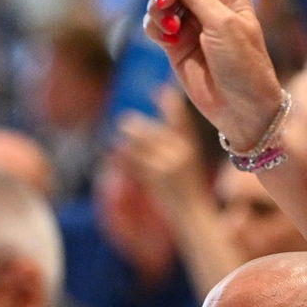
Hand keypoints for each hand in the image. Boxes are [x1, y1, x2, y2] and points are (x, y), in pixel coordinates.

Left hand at [116, 88, 209, 211]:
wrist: (194, 216)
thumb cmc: (190, 188)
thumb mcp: (188, 162)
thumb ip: (175, 143)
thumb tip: (151, 128)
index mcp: (191, 147)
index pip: (181, 120)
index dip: (170, 104)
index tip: (159, 90)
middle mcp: (181, 153)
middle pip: (154, 133)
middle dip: (137, 128)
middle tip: (123, 121)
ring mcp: (168, 166)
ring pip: (141, 147)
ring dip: (126, 142)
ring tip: (117, 137)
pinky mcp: (156, 180)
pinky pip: (134, 163)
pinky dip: (121, 157)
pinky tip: (112, 152)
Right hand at [143, 0, 283, 145]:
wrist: (242, 110)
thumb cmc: (245, 64)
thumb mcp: (225, 24)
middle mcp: (208, 3)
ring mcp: (191, 24)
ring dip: (160, 2)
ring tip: (167, 13)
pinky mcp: (175, 45)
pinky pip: (156, 25)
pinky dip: (156, 25)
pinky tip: (166, 33)